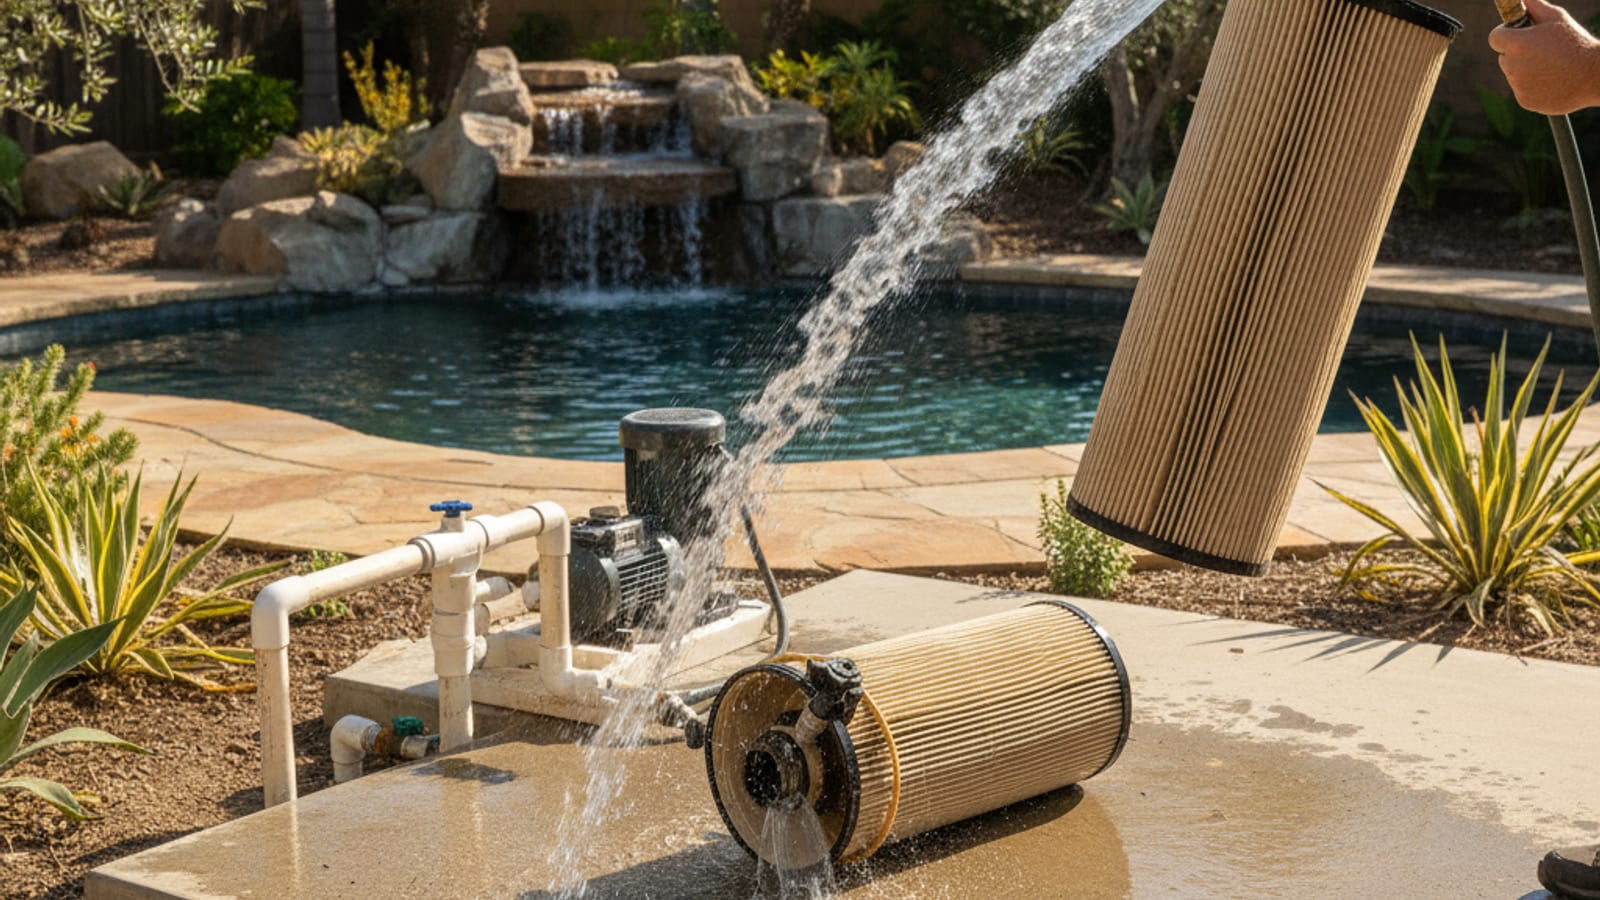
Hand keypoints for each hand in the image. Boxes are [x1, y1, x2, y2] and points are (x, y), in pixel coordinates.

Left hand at [1488, 0, 1599, 114]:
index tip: (1516, 34)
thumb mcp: (1557, 18)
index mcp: (1518, 44)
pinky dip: (1531, 86)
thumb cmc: (1576, 43)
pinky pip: (1521, 90)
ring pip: (1513, 74)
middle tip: (1541, 51)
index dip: (1505, 34)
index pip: (1495, 37)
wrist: (1593, 76)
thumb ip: (1534, 7)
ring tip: (1550, 66)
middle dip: (1516, 53)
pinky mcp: (1524, 101)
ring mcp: (1518, 86)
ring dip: (1524, 69)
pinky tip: (1551, 80)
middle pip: (1503, 57)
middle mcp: (1513, 66)